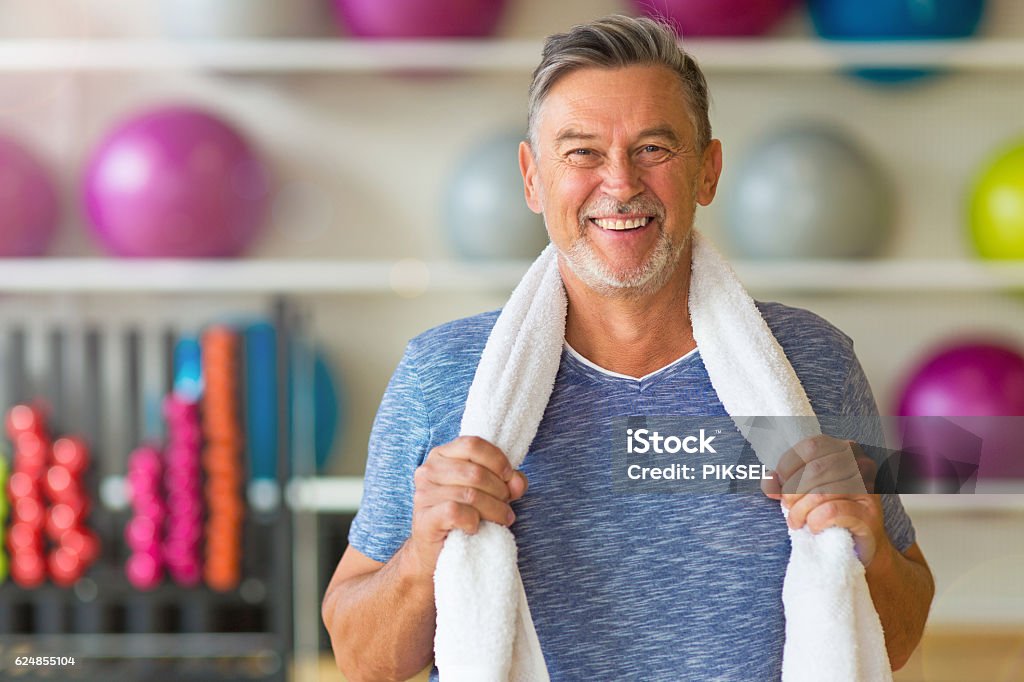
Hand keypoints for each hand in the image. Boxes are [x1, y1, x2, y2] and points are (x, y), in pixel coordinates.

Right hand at [404, 436, 527, 574]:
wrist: (437, 550)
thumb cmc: (464, 514)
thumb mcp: (489, 491)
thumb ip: (507, 481)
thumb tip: (517, 482)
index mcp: (442, 455)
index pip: (473, 444)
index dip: (497, 460)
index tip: (509, 478)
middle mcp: (428, 470)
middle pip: (475, 472)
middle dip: (500, 491)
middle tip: (506, 506)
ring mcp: (424, 494)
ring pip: (470, 494)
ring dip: (494, 509)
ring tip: (501, 519)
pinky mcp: (425, 518)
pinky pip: (456, 512)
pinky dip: (473, 521)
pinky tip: (475, 527)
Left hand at [761, 435, 887, 565]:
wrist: (860, 543)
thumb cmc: (830, 510)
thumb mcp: (805, 490)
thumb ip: (785, 481)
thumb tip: (769, 482)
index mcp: (844, 450)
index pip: (811, 447)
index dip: (789, 465)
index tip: (781, 485)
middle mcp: (861, 464)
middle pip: (815, 470)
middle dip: (793, 492)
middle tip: (788, 508)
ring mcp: (869, 489)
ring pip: (822, 492)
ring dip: (801, 510)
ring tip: (796, 521)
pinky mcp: (870, 514)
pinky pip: (833, 511)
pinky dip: (816, 520)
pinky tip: (814, 526)